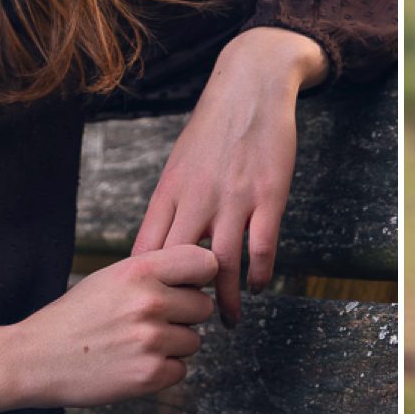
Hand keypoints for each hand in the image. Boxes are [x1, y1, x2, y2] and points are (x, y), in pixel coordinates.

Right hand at [0, 244, 218, 408]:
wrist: (33, 360)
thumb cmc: (73, 317)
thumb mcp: (110, 277)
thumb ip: (154, 271)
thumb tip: (200, 271)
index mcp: (139, 270)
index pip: (204, 262)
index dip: (199, 276)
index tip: (187, 285)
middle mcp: (150, 302)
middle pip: (203, 306)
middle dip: (184, 315)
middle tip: (149, 322)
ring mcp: (152, 340)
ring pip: (194, 341)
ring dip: (172, 346)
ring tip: (135, 344)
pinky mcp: (150, 375)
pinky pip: (180, 370)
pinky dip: (161, 371)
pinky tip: (132, 364)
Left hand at [130, 26, 326, 325]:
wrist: (249, 87)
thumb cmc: (213, 129)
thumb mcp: (179, 164)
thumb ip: (170, 204)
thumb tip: (157, 249)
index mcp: (170, 191)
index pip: (146, 250)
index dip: (145, 286)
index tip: (149, 308)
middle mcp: (197, 198)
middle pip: (178, 265)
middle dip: (180, 301)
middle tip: (186, 326)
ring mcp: (234, 199)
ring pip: (222, 265)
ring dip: (224, 300)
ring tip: (228, 321)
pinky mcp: (269, 196)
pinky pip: (261, 248)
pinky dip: (259, 274)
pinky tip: (259, 286)